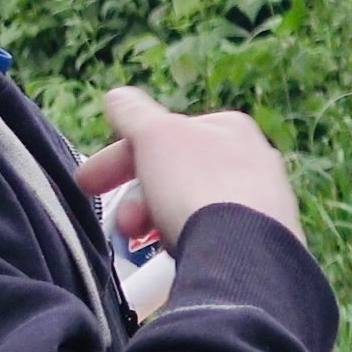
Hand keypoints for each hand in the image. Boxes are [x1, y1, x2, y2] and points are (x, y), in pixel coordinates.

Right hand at [75, 86, 300, 246]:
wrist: (242, 254)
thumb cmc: (198, 186)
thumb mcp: (155, 136)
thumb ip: (133, 114)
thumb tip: (118, 96)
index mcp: (230, 128)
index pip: (164, 135)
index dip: (119, 157)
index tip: (88, 182)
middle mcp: (254, 161)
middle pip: (176, 174)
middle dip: (138, 197)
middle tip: (121, 223)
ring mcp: (263, 204)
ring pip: (192, 206)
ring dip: (158, 220)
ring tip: (145, 241)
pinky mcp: (263, 242)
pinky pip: (213, 236)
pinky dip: (188, 241)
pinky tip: (179, 253)